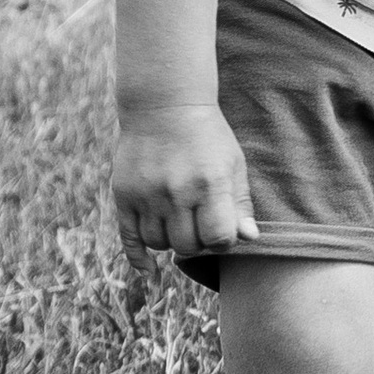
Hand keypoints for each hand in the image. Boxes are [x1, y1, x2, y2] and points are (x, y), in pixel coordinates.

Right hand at [111, 107, 258, 277]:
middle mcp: (176, 192)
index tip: (221, 229)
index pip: (218, 238)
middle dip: (197, 243)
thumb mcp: (232, 163)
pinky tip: (149, 269)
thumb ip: (240, 202)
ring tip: (179, 222)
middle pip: (187, 246)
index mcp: (209, 184)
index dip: (222, 241)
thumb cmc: (207, 135)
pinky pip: (129, 238)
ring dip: (171, 241)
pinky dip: (139, 258)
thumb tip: (250, 238)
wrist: (164, 104)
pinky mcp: (124, 194)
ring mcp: (147, 194)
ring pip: (159, 244)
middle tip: (199, 225)